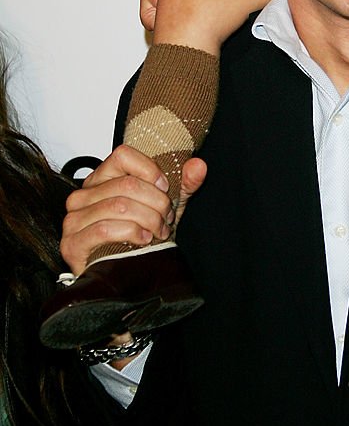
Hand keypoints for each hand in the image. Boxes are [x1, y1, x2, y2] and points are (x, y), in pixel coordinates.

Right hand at [60, 145, 206, 274]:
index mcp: (101, 178)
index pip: (123, 155)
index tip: (165, 188)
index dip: (149, 170)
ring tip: (158, 231)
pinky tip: (144, 239)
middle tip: (167, 218)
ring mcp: (74, 218)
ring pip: (119, 205)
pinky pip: (105, 229)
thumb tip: (199, 166)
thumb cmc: (140, 234)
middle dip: (156, 203)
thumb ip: (184, 183)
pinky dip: (131, 232)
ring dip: (148, 219)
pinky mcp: (72, 242)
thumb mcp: (165, 205)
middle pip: (127, 184)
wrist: (124, 271)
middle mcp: (83, 195)